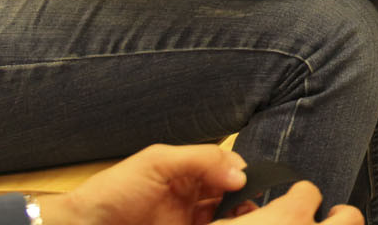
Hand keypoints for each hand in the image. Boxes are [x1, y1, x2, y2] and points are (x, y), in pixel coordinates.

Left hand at [39, 144, 361, 224]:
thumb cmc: (112, 194)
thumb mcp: (157, 162)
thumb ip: (201, 159)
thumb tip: (241, 173)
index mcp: (195, 178)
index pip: (237, 178)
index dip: (254, 184)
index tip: (265, 192)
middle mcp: (199, 205)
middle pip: (241, 206)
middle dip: (255, 208)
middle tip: (265, 213)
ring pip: (232, 222)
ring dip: (244, 221)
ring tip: (255, 221)